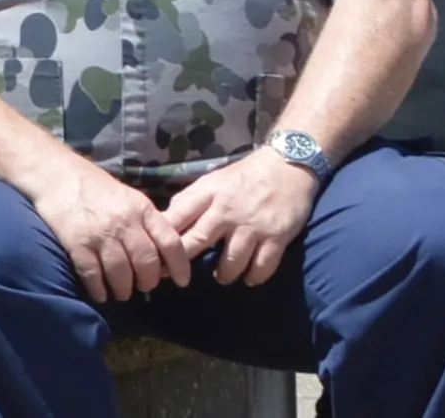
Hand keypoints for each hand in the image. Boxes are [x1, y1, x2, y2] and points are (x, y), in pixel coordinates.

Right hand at [31, 160, 188, 302]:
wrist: (55, 173)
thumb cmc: (93, 185)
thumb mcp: (127, 196)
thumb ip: (145, 221)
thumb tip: (160, 253)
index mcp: (141, 208)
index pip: (170, 242)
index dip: (180, 266)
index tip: (181, 282)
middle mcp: (124, 222)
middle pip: (146, 263)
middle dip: (148, 282)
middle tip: (143, 287)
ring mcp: (100, 234)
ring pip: (121, 273)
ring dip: (124, 289)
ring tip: (121, 292)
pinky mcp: (77, 243)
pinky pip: (93, 275)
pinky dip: (98, 289)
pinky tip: (100, 293)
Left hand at [161, 149, 318, 285]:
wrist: (288, 166)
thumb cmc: (244, 176)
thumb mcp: (212, 180)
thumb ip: (191, 200)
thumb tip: (165, 220)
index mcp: (208, 193)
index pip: (177, 217)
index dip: (163, 238)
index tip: (156, 254)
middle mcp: (227, 210)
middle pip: (198, 240)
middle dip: (185, 262)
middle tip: (180, 275)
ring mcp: (252, 225)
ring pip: (231, 261)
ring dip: (224, 275)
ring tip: (221, 277)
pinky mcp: (277, 237)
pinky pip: (262, 266)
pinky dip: (254, 277)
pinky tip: (249, 277)